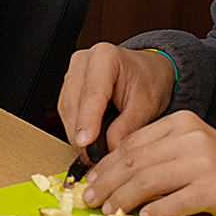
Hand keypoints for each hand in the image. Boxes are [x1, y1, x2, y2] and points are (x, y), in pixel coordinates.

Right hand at [57, 44, 176, 156]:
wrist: (149, 73)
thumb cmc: (149, 81)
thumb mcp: (146, 105)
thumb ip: (128, 126)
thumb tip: (111, 148)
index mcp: (105, 57)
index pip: (92, 92)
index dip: (87, 120)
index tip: (86, 143)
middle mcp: (84, 62)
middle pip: (73, 102)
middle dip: (80, 133)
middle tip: (91, 158)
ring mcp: (73, 74)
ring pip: (66, 109)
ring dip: (76, 134)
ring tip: (91, 154)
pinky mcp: (69, 87)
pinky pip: (66, 112)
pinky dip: (76, 129)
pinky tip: (87, 142)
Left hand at [77, 110, 215, 215]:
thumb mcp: (184, 152)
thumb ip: (152, 158)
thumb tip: (106, 178)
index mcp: (180, 123)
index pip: (132, 143)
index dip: (106, 164)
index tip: (90, 181)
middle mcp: (192, 138)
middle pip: (136, 162)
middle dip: (108, 183)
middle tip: (91, 199)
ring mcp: (205, 162)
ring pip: (149, 181)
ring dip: (124, 199)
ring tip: (110, 212)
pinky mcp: (215, 188)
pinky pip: (175, 201)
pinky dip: (156, 212)